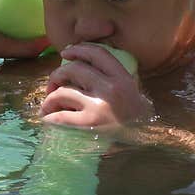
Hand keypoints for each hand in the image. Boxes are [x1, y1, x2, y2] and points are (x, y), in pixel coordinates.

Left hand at [40, 43, 154, 128]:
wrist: (146, 144)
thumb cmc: (136, 119)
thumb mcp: (133, 92)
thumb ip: (116, 78)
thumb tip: (89, 64)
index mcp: (122, 78)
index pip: (97, 54)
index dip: (78, 49)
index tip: (66, 53)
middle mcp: (111, 89)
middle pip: (73, 69)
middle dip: (56, 76)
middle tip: (52, 85)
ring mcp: (99, 106)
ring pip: (62, 92)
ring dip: (49, 99)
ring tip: (48, 106)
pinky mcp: (89, 125)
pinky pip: (60, 116)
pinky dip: (49, 118)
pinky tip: (47, 120)